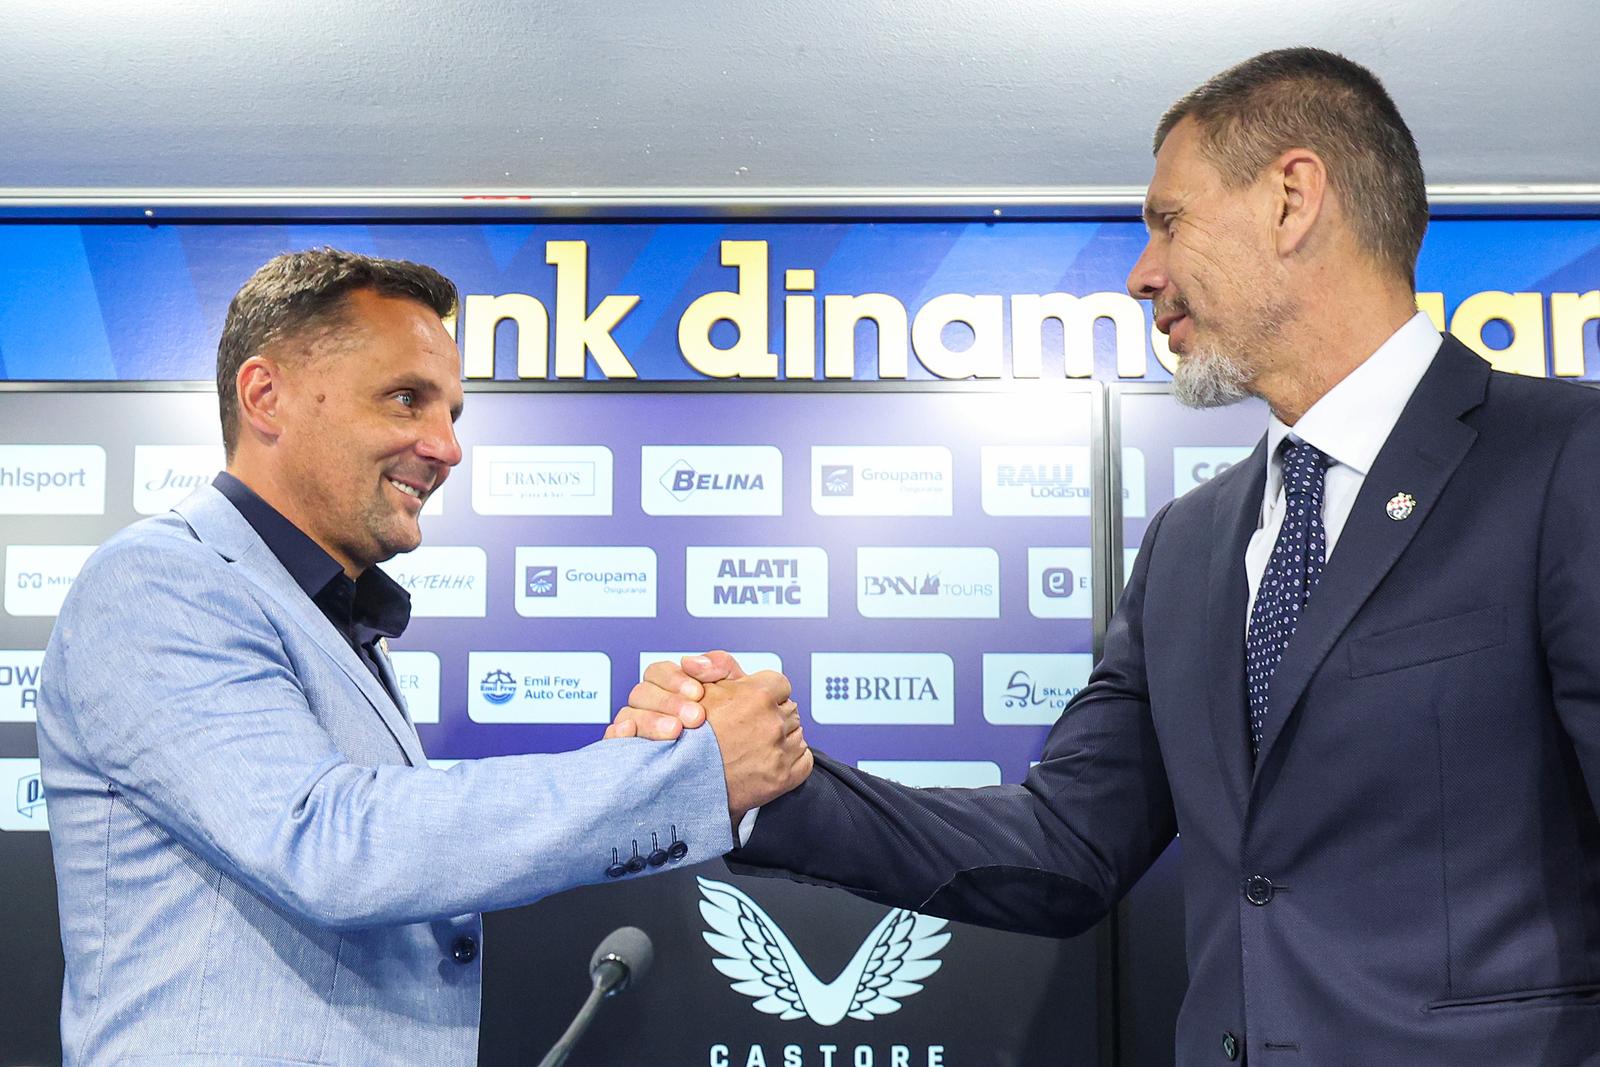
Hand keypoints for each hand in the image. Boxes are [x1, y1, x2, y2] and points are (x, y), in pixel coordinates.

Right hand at [605, 651, 745, 740]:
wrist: (741, 769)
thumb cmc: (737, 727)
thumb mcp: (739, 693)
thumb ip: (721, 667)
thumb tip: (692, 661)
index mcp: (670, 688)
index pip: (659, 672)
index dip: (675, 679)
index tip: (698, 693)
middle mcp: (650, 706)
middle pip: (643, 692)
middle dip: (669, 702)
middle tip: (696, 717)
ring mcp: (637, 729)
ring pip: (628, 714)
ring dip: (650, 720)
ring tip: (675, 732)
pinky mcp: (629, 754)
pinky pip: (613, 740)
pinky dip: (617, 735)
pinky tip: (630, 734)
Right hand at [698, 671, 810, 823]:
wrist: (682, 783)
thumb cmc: (688, 739)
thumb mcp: (700, 689)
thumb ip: (720, 666)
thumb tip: (723, 660)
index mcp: (758, 695)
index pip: (780, 684)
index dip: (765, 693)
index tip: (754, 704)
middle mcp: (772, 722)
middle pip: (789, 709)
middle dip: (773, 716)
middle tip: (750, 728)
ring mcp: (780, 751)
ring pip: (797, 734)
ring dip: (782, 738)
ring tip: (755, 746)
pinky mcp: (784, 777)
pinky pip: (804, 760)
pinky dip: (792, 760)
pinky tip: (769, 761)